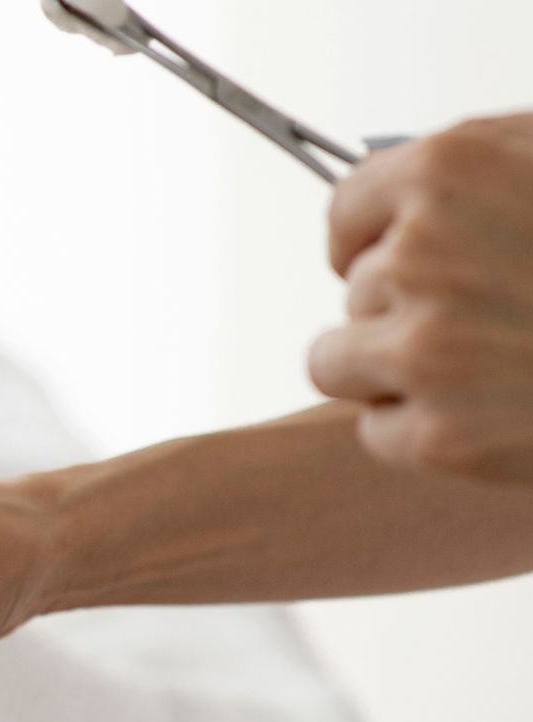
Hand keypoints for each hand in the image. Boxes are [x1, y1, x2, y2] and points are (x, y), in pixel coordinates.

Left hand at [310, 113, 532, 483]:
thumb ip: (485, 171)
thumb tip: (405, 191)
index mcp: (447, 173)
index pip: (347, 212)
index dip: (369, 240)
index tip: (382, 256)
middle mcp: (417, 256)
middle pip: (358, 291)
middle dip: (406, 306)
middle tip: (486, 321)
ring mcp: (423, 350)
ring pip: (340, 362)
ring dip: (392, 370)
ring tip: (480, 368)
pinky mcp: (438, 436)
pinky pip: (379, 430)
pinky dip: (423, 431)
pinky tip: (496, 413)